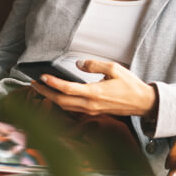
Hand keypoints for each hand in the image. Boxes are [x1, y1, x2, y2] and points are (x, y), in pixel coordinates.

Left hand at [30, 59, 156, 117]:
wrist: (142, 103)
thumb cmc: (130, 85)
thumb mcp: (114, 68)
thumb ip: (95, 65)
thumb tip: (79, 63)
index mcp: (95, 93)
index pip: (67, 89)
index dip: (52, 83)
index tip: (41, 77)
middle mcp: (90, 104)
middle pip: (61, 101)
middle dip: (45, 93)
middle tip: (33, 84)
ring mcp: (91, 110)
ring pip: (65, 107)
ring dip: (51, 98)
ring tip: (41, 88)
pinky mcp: (93, 111)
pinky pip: (72, 108)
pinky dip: (61, 102)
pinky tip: (57, 95)